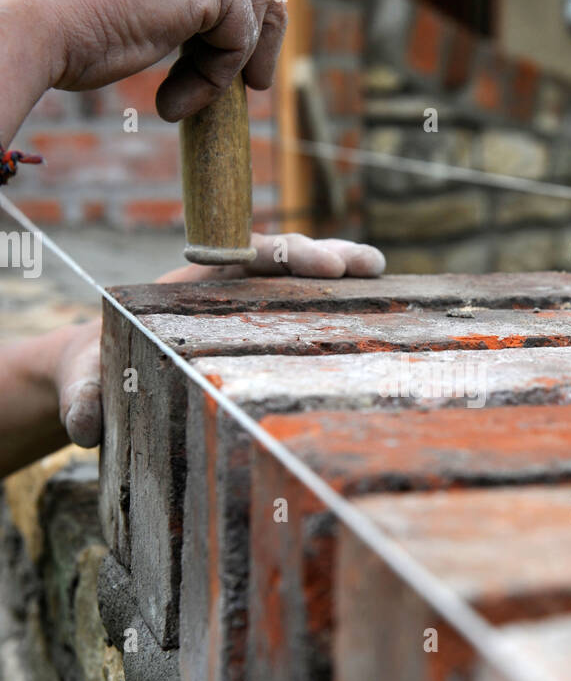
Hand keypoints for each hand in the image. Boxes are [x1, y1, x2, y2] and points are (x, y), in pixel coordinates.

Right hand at [0, 0, 284, 129]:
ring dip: (233, 56)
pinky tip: (174, 101)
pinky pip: (240, 33)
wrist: (12, 17)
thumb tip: (213, 6)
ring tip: (186, 95)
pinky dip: (216, 77)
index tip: (241, 7)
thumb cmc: (43, 10)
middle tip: (248, 75)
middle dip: (260, 13)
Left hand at [58, 233, 385, 449]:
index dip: (283, 256)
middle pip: (277, 257)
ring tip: (379, 268)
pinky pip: (294, 305)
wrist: (93, 367)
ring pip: (292, 276)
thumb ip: (82, 399)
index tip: (321, 268)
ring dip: (335, 267)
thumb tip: (85, 425)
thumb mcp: (82, 384)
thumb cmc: (91, 370)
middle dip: (322, 255)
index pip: (239, 254)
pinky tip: (366, 304)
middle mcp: (216, 284)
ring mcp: (237, 302)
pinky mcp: (251, 325)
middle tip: (365, 265)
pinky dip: (328, 299)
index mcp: (183, 286)